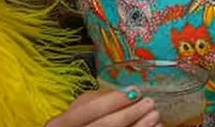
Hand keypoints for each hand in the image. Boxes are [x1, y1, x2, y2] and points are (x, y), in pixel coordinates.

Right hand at [45, 89, 161, 126]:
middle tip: (149, 103)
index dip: (113, 101)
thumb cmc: (80, 123)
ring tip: (154, 115)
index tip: (135, 91)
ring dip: (140, 126)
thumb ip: (97, 100)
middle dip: (130, 114)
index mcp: (60, 123)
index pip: (87, 110)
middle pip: (105, 126)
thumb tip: (126, 92)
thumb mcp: (79, 109)